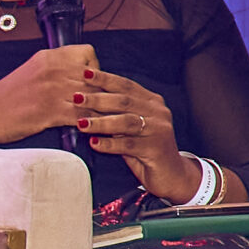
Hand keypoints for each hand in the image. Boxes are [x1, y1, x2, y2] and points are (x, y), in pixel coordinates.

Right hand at [0, 42, 97, 144]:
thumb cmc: (4, 98)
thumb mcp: (30, 72)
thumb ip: (53, 71)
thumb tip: (75, 79)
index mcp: (48, 57)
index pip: (87, 54)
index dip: (96, 68)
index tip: (91, 82)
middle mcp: (53, 70)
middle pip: (95, 78)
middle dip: (102, 94)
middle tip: (103, 107)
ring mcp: (52, 90)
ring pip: (92, 98)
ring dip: (101, 112)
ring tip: (103, 121)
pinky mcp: (50, 112)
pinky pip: (82, 117)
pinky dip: (90, 125)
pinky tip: (89, 130)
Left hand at [77, 69, 198, 197]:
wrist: (171, 174)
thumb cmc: (145, 149)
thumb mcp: (129, 127)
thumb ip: (115, 114)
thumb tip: (86, 100)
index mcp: (152, 102)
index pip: (126, 86)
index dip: (105, 79)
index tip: (85, 73)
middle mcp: (158, 112)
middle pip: (124, 101)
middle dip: (98, 98)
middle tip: (76, 97)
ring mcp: (159, 130)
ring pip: (126, 122)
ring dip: (101, 122)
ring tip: (81, 122)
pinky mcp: (156, 150)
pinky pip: (129, 145)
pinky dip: (109, 143)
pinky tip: (94, 143)